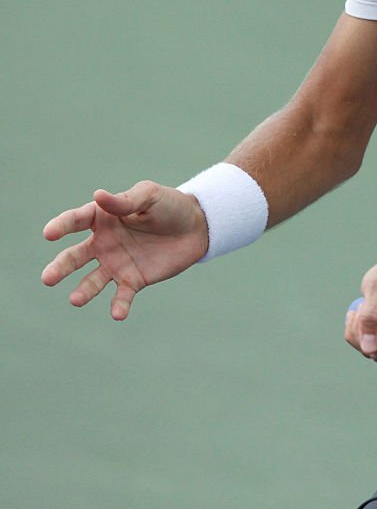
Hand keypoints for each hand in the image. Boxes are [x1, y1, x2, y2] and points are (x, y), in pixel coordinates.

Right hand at [41, 182, 209, 319]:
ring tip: (75, 299)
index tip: (49, 233)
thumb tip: (98, 195)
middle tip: (48, 278)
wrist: (197, 227)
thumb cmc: (170, 205)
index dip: (61, 226)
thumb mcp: (149, 196)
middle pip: (75, 257)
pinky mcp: (133, 280)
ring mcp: (116, 264)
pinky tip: (118, 313)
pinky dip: (118, 305)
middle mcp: (103, 243)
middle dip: (60, 267)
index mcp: (103, 218)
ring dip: (83, 291)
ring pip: (92, 281)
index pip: (76, 220)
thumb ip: (125, 201)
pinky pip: (121, 296)